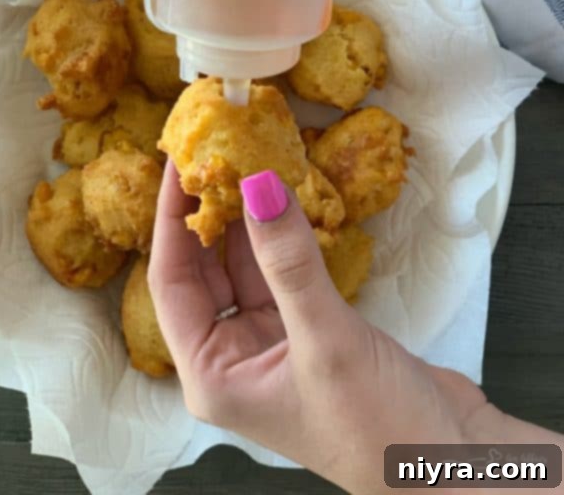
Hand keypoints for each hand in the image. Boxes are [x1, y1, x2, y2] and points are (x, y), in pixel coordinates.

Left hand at [148, 164, 489, 493]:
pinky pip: (281, 274)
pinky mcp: (307, 332)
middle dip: (205, 216)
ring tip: (243, 166)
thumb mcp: (325, 339)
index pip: (171, 283)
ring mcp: (270, 345)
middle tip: (210, 156)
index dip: (172, 221)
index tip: (180, 166)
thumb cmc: (379, 426)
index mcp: (212, 376)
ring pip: (244, 270)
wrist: (449, 464)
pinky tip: (281, 202)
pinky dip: (281, 240)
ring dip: (245, 223)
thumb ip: (289, 261)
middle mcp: (232, 360)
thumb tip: (257, 185)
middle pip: (202, 273)